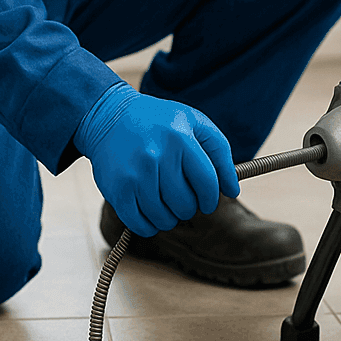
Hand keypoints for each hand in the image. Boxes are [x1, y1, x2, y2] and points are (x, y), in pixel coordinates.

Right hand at [74, 83, 238, 237]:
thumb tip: (232, 190)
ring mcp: (135, 175)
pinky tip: (150, 211)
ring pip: (164, 219)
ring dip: (169, 217)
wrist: (108, 116)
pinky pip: (141, 225)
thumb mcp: (194, 122)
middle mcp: (157, 156)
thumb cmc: (158, 122)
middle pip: (186, 205)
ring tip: (165, 201)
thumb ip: (220, 153)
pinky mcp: (117, 190)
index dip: (211, 198)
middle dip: (189, 206)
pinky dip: (149, 225)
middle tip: (182, 196)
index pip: (208, 183)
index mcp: (180, 138)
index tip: (207, 201)